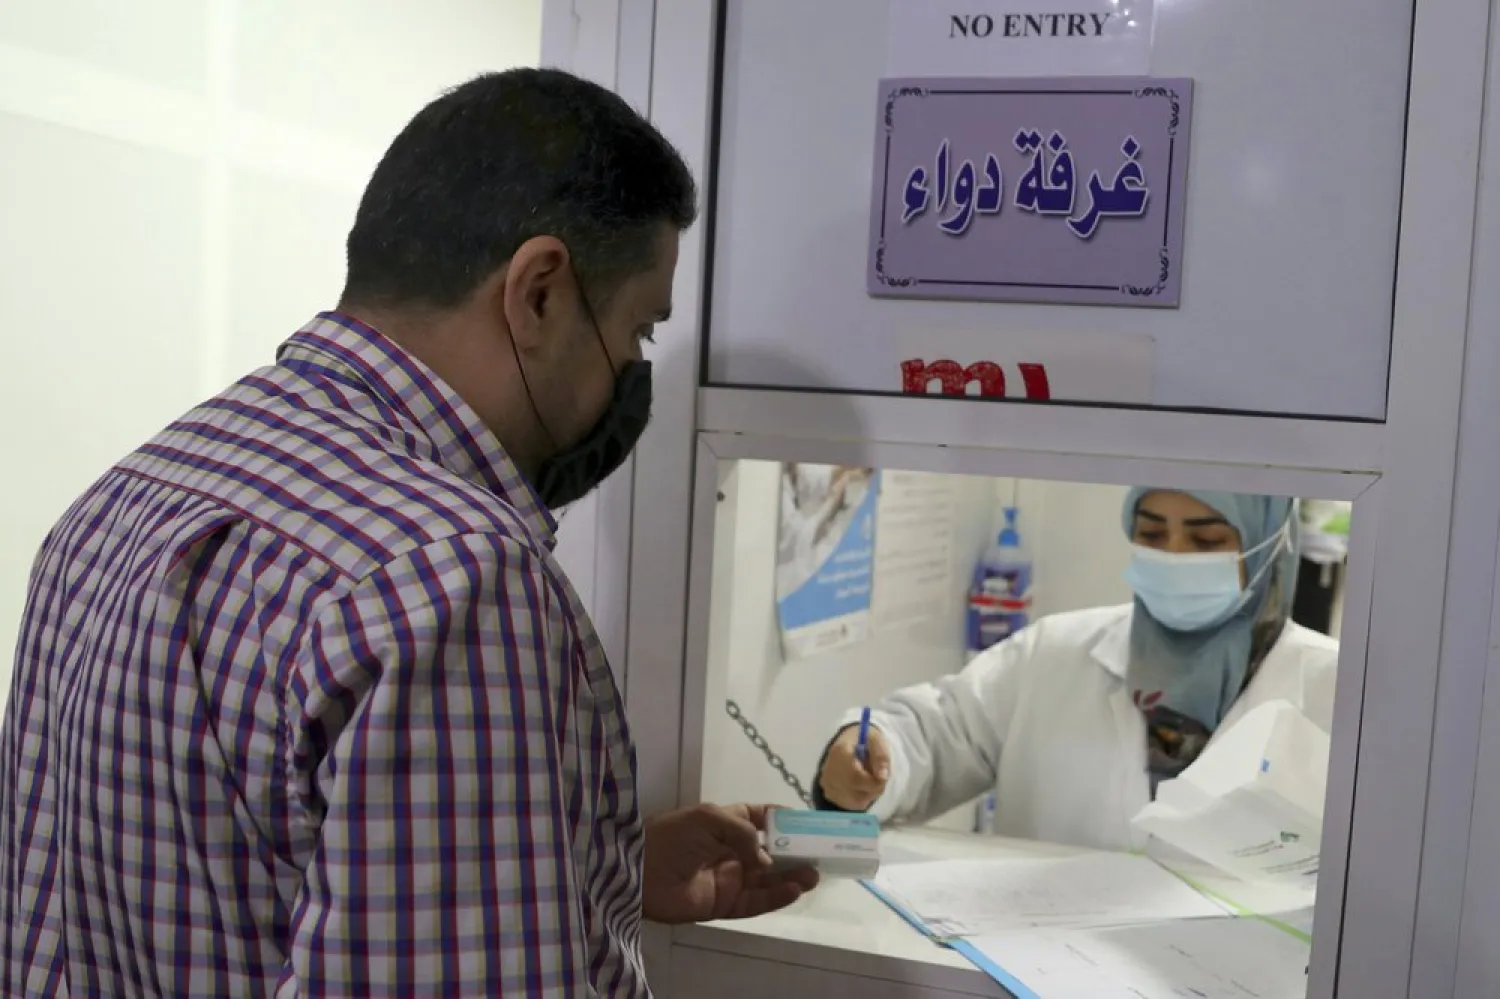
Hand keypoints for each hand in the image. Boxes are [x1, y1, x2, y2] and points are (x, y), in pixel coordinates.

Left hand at [641, 803, 818, 923]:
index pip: (760, 819)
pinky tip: (794, 891)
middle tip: (818, 855)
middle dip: (794, 854)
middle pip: (770, 854)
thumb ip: (744, 832)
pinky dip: (775, 898)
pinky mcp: (724, 905)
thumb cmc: (673, 835)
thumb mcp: (710, 818)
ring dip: (790, 878)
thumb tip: (768, 857)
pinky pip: (755, 903)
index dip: (782, 820)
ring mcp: (728, 879)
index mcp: (725, 824)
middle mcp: (730, 851)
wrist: (640, 871)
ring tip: (813, 875)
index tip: (807, 823)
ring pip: (767, 881)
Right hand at [817, 724, 890, 810]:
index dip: (873, 783)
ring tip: (870, 782)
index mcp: (840, 752)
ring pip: (853, 800)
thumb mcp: (877, 741)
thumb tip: (882, 776)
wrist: (850, 742)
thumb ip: (881, 757)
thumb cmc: (865, 741)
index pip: (855, 777)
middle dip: (873, 790)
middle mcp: (829, 769)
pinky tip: (861, 787)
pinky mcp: (828, 792)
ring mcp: (827, 783)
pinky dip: (860, 799)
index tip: (883, 778)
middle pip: (855, 792)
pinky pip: (849, 804)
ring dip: (867, 795)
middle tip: (879, 781)